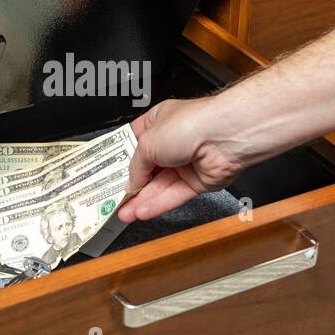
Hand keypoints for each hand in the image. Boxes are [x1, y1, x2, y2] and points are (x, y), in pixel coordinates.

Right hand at [118, 97, 248, 221]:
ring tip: (124, 213)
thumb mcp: (148, 142)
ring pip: (160, 186)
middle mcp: (173, 141)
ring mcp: (186, 162)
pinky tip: (143, 211)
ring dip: (142, 200)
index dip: (122, 159)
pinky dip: (159, 204)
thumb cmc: (190, 124)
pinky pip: (174, 195)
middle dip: (131, 185)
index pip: (135, 142)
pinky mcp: (198, 181)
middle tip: (115, 199)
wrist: (225, 137)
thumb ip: (136, 165)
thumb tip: (130, 181)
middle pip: (147, 168)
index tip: (109, 175)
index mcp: (159, 122)